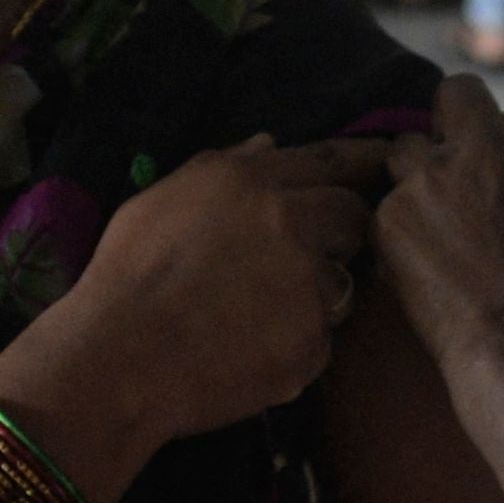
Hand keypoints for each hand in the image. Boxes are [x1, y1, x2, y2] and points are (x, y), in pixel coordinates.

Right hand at [0, 135, 388, 485]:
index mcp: (253, 182)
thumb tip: (270, 143)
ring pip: (339, 286)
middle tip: (296, 261)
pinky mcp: (312, 345)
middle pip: (353, 220)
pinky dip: (292, 348)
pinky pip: (318, 342)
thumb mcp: (160, 201)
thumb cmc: (126, 275)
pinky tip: (246, 353)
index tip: (384, 166)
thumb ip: (223, 167)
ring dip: (311, 297)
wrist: (118, 359)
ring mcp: (308, 287)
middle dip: (336, 236)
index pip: (334, 162)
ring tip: (252, 316)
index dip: (362, 165)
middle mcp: (292, 224)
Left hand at [376, 76, 503, 443]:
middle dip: (445, 128)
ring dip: (412, 185)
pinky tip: (419, 278)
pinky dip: (394, 240)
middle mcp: (486, 139)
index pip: (500, 115)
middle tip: (446, 176)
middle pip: (451, 98)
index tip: (491, 186)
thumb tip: (488, 182)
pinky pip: (382, 214)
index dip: (490, 150)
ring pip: (403, 155)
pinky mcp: (389, 215)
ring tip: (433, 240)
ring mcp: (431, 174)